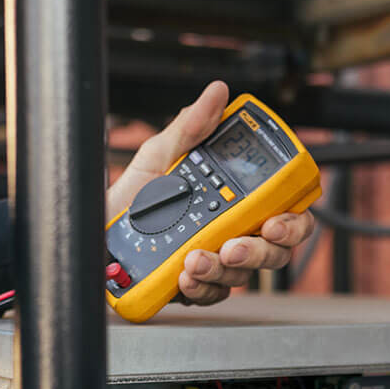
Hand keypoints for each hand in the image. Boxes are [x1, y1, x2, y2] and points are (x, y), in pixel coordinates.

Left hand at [106, 80, 316, 307]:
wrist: (95, 231)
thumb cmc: (132, 195)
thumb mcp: (159, 154)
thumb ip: (190, 128)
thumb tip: (216, 94)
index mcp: (237, 198)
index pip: (285, 211)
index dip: (293, 221)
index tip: (275, 222)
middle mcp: (233, 231)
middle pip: (275, 252)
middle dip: (260, 253)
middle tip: (234, 247)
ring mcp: (216, 261)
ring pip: (243, 276)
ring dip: (222, 270)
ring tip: (195, 258)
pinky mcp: (194, 286)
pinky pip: (211, 294)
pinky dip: (201, 288)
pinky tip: (184, 276)